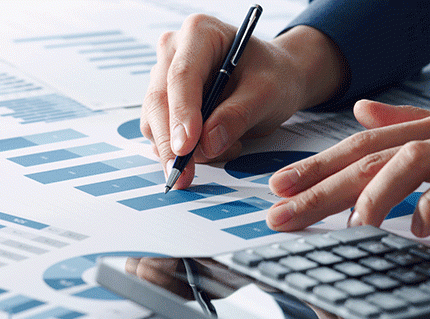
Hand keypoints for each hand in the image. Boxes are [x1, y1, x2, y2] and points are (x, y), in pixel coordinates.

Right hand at [140, 14, 347, 188]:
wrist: (274, 81)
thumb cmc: (273, 77)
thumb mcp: (267, 93)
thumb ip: (238, 116)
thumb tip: (207, 144)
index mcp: (199, 33)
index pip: (181, 76)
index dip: (181, 114)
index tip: (187, 148)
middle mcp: (174, 51)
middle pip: (159, 101)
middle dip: (171, 142)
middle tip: (183, 174)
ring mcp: (164, 78)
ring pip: (154, 121)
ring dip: (182, 148)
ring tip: (226, 146)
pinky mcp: (164, 104)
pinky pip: (161, 133)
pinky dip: (184, 150)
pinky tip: (214, 145)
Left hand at [267, 100, 429, 236]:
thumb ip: (405, 124)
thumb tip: (360, 110)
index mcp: (427, 127)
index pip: (358, 145)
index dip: (315, 165)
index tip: (278, 187)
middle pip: (368, 157)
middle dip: (320, 186)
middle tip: (283, 212)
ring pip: (407, 162)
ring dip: (372, 195)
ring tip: (350, 225)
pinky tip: (415, 228)